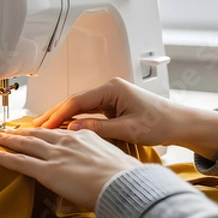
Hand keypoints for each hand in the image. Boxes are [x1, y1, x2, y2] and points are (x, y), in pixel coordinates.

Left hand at [0, 128, 141, 210]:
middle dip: (23, 132)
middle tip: (12, 130)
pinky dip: (3, 157)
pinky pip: (19, 162)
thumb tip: (101, 161)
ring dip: (9, 140)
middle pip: (39, 133)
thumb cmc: (125, 177)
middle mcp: (67, 141)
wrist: (124, 185)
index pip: (60, 131)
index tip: (39, 130)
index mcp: (85, 136)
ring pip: (25, 144)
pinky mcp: (46, 170)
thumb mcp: (115, 157)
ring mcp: (55, 154)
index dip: (46, 130)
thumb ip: (101, 155)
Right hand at [32, 77, 217, 160]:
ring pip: (79, 107)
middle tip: (36, 125)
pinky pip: (87, 112)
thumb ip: (99, 128)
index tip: (45, 125)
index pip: (77, 100)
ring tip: (44, 128)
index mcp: (112, 89)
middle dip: (54, 114)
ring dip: (62, 117)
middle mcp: (109, 89)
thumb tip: (73, 129)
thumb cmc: (161, 123)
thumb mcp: (129, 129)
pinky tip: (63, 128)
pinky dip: (74, 120)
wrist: (181, 124)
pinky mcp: (111, 106)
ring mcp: (109, 97)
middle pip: (74, 101)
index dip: (59, 114)